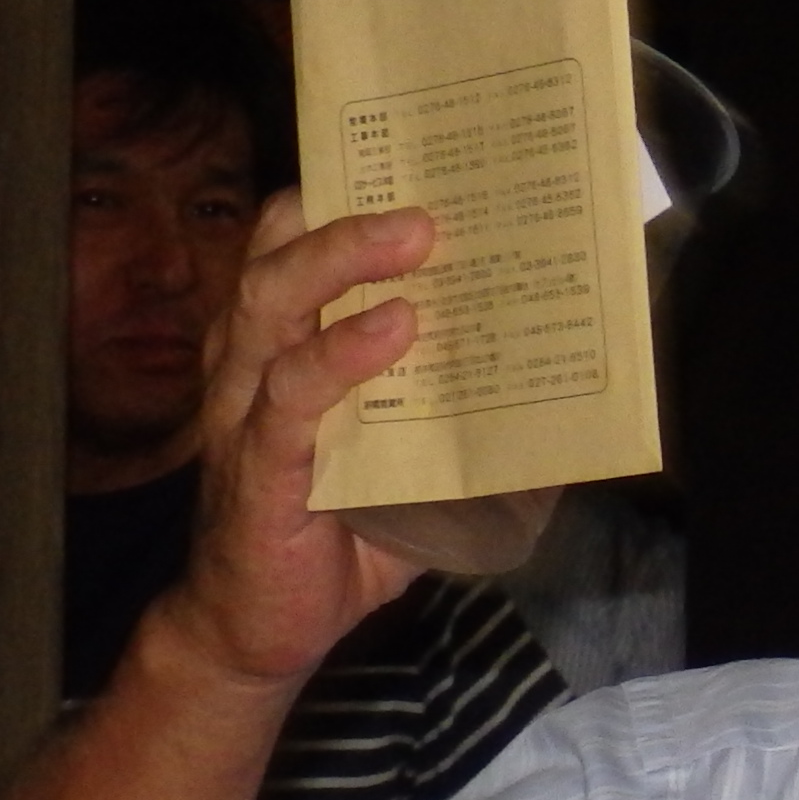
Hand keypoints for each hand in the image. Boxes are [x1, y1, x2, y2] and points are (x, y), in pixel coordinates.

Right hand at [135, 196, 439, 697]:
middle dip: (348, 220)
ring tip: (414, 238)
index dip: (336, 204)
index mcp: (280, 355)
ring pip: (272, 308)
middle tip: (428, 204)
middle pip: (277, 263)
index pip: (290, 256)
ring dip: (341, 263)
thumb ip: (458, 421)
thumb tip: (552, 390)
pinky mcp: (258, 469)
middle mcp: (250, 369)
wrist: (261, 634)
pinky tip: (394, 330)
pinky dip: (343, 355)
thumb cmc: (334, 541)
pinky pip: (294, 395)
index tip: (404, 165)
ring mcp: (246, 415)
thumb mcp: (408, 467)